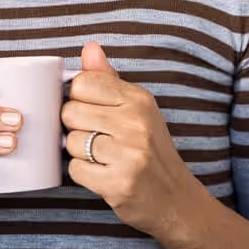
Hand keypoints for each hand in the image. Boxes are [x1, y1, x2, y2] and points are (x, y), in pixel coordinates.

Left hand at [62, 41, 201, 235]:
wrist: (178, 202)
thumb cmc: (149, 151)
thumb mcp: (136, 109)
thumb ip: (107, 79)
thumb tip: (90, 47)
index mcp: (139, 99)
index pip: (82, 83)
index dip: (79, 100)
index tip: (94, 113)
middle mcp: (136, 123)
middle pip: (70, 112)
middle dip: (76, 128)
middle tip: (99, 140)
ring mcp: (130, 155)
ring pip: (70, 142)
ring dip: (80, 153)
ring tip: (104, 159)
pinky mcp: (119, 183)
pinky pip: (75, 170)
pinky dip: (84, 175)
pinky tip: (105, 175)